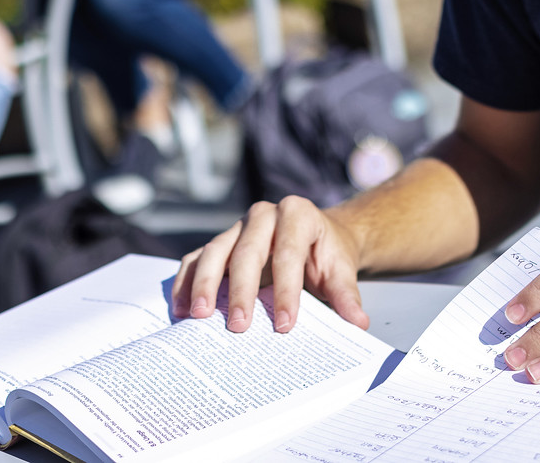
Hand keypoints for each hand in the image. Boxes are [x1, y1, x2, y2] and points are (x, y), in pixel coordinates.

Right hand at [172, 196, 370, 334]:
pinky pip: (197, 259)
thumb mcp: (341, 269)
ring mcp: (237, 227)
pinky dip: (187, 282)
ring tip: (200, 316)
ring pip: (214, 252)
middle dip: (241, 291)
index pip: (288, 254)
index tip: (284, 325)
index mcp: (297, 213)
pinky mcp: (219, 242)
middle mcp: (263, 214)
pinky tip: (182, 309)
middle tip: (238, 326)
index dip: (286, 290)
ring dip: (205, 285)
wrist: (315, 236)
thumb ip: (346, 294)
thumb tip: (357, 322)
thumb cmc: (326, 253)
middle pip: (247, 252)